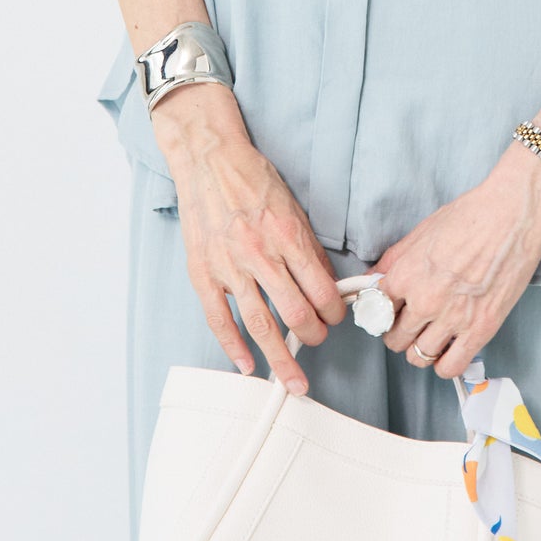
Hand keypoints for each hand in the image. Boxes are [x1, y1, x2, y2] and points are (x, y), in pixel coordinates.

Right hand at [151, 83, 345, 394]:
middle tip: (318, 340)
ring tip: (292, 381)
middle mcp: (260, 253)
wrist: (208, 159)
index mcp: (288, 234)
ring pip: (260, 324)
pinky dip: (233, 347)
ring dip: (280, 358)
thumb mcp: (293, 206)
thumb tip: (326, 284)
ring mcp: (230, 265)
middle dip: (314, 335)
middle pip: (296, 312)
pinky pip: (219, 319)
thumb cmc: (253, 179)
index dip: (335, 312)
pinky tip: (246, 365)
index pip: (321, 289)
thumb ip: (307, 247)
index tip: (336, 317)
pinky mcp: (204, 272)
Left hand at [366, 142, 540, 380]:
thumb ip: (394, 259)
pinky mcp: (480, 329)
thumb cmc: (472, 214)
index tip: (390, 309)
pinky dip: (444, 364)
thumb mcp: (423, 230)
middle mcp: (424, 300)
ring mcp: (453, 318)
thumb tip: (374, 278)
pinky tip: (448, 348)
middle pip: (395, 339)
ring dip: (419, 349)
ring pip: (418, 357)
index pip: (376, 310)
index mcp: (406, 274)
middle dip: (398, 332)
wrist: (514, 213)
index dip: (382, 309)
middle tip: (410, 322)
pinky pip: (450, 367)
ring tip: (429, 335)